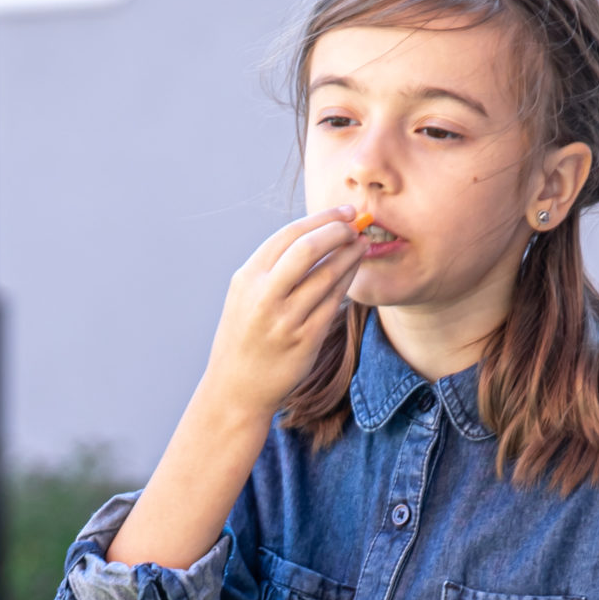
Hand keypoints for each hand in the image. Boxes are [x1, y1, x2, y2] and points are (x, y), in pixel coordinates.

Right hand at [201, 207, 364, 417]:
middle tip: (356, 224)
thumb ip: (272, 267)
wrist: (236, 387)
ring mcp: (285, 320)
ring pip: (326, 276)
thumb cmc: (245, 336)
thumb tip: (314, 232)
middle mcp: (264, 297)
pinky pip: (333, 303)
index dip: (320, 218)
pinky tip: (354, 272)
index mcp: (247, 278)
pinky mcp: (305, 340)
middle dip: (337, 230)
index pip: (288, 235)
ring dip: (349, 255)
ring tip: (362, 244)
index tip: (343, 212)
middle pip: (308, 248)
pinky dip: (347, 282)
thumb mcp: (245, 295)